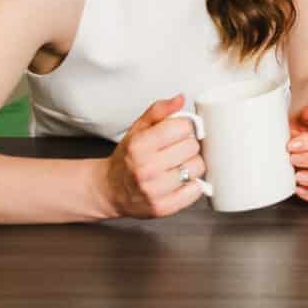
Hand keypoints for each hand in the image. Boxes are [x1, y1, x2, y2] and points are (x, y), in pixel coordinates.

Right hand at [99, 94, 205, 218]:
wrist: (110, 190)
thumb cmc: (127, 158)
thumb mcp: (138, 129)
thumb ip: (159, 110)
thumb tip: (180, 99)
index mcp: (139, 146)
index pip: (183, 127)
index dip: (184, 127)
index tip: (178, 132)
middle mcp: (145, 169)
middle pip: (192, 147)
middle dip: (188, 145)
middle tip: (177, 150)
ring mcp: (154, 190)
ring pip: (197, 167)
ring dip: (192, 165)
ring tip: (178, 165)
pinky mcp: (163, 208)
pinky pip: (196, 191)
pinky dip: (193, 184)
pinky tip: (180, 181)